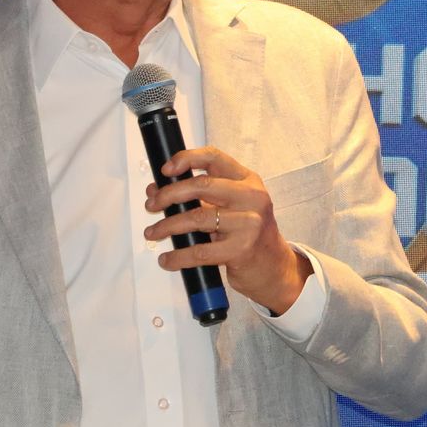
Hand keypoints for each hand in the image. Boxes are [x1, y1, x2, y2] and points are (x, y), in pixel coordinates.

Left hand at [143, 147, 311, 314]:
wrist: (274, 268)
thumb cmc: (249, 235)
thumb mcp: (230, 208)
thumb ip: (198, 196)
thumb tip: (156, 191)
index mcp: (248, 181)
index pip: (214, 158)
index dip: (186, 159)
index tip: (166, 170)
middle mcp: (252, 197)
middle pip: (201, 186)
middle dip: (168, 195)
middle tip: (152, 205)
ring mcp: (249, 223)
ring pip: (196, 218)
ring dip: (167, 226)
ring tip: (153, 233)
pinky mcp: (242, 249)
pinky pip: (200, 251)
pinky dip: (178, 256)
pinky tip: (168, 259)